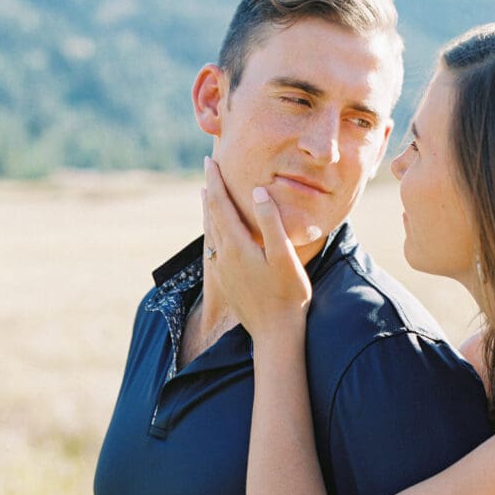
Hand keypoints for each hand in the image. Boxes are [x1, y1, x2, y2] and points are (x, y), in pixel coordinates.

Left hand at [203, 158, 311, 339]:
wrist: (275, 333)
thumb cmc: (287, 293)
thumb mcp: (284, 255)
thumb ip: (270, 221)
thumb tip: (257, 191)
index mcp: (236, 245)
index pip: (221, 204)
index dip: (216, 181)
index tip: (210, 161)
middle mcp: (223, 256)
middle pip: (212, 216)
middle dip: (211, 191)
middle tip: (208, 171)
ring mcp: (223, 271)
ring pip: (210, 233)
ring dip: (209, 211)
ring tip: (208, 196)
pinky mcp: (227, 282)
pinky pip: (214, 248)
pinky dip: (213, 231)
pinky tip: (218, 235)